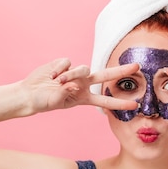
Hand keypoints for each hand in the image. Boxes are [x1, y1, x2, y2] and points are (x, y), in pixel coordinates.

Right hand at [21, 58, 139, 112]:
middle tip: (138, 66)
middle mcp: (83, 84)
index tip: (135, 106)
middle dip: (121, 71)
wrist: (29, 93)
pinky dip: (58, 69)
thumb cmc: (44, 102)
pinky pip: (67, 62)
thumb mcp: (56, 101)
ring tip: (56, 82)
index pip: (105, 100)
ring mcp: (74, 73)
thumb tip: (74, 83)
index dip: (120, 103)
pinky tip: (50, 76)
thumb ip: (66, 93)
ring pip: (82, 68)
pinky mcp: (64, 63)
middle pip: (106, 75)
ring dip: (70, 75)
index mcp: (84, 97)